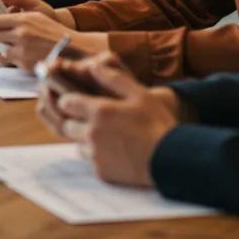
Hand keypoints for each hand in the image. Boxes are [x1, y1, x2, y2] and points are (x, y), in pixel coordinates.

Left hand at [0, 12, 106, 70]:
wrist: (72, 49)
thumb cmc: (53, 30)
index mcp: (23, 19)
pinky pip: (6, 59)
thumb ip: (16, 15)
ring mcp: (21, 50)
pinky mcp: (24, 63)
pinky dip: (4, 56)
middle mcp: (20, 34)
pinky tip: (5, 52)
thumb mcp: (36, 14)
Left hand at [43, 52, 180, 187]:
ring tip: (108, 136)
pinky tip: (117, 152)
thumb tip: (93, 65)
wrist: (172, 161)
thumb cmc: (157, 124)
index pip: (66, 103)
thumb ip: (113, 78)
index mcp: (98, 111)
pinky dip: (98, 156)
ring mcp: (95, 155)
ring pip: (78, 144)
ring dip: (86, 139)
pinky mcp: (102, 173)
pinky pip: (92, 162)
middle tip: (94, 119)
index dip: (70, 101)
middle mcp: (91, 133)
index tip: (79, 101)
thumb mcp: (138, 94)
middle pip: (67, 125)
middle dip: (75, 120)